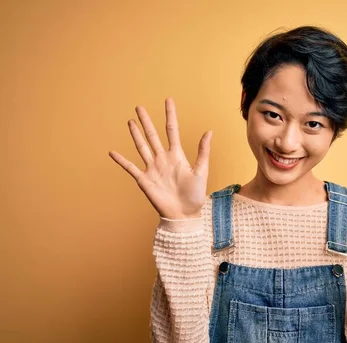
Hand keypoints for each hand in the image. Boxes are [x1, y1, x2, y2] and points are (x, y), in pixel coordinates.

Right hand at [108, 97, 211, 218]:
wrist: (184, 214)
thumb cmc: (195, 195)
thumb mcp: (201, 171)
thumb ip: (203, 152)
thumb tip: (209, 131)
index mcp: (177, 155)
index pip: (172, 130)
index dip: (170, 115)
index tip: (168, 100)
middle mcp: (163, 159)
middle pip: (153, 135)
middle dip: (146, 121)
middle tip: (139, 107)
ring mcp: (153, 169)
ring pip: (142, 147)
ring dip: (135, 134)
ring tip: (130, 121)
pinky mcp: (144, 180)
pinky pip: (131, 168)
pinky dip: (121, 161)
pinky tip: (112, 152)